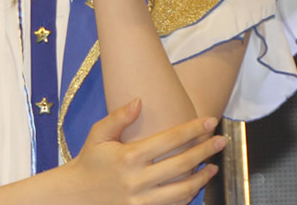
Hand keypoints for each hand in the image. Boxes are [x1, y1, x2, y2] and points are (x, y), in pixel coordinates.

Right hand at [58, 99, 224, 204]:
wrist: (75, 196)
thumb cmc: (89, 162)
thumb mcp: (98, 135)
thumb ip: (118, 117)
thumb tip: (139, 101)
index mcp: (129, 157)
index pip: (169, 140)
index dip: (192, 129)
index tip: (209, 120)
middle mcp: (138, 180)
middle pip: (182, 164)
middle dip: (205, 150)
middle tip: (221, 140)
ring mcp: (141, 201)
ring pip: (182, 191)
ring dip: (202, 177)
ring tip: (213, 165)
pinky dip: (187, 196)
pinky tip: (195, 185)